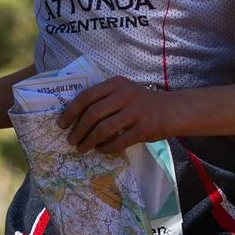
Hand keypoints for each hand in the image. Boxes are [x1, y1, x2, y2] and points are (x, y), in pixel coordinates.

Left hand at [60, 77, 174, 153]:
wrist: (173, 110)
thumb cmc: (143, 102)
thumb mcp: (124, 90)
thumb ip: (105, 98)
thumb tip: (76, 116)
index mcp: (116, 84)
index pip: (87, 96)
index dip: (71, 111)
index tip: (62, 124)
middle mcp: (124, 95)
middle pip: (92, 114)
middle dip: (78, 130)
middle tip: (71, 140)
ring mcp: (135, 112)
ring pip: (103, 130)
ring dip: (89, 141)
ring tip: (82, 149)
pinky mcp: (143, 129)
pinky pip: (118, 142)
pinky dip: (106, 148)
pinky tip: (101, 150)